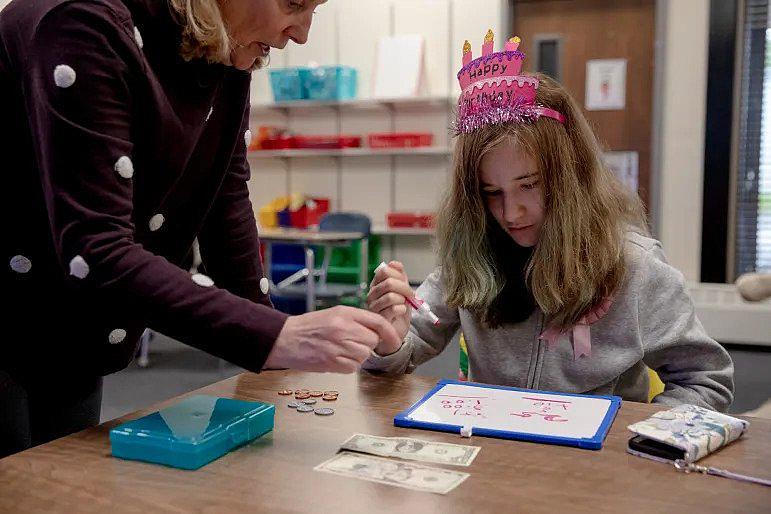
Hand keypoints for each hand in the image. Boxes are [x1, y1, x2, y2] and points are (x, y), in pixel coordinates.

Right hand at [264, 305, 400, 372]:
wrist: (285, 338)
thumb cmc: (310, 327)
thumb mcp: (334, 314)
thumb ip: (356, 320)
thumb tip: (379, 331)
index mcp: (346, 313)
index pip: (378, 322)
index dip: (390, 333)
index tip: (395, 341)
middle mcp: (344, 328)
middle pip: (372, 340)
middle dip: (366, 344)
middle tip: (351, 343)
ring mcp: (338, 345)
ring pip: (364, 355)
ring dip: (356, 356)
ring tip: (339, 350)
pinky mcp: (332, 361)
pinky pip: (353, 367)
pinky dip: (347, 366)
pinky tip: (335, 358)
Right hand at [366, 261, 411, 354]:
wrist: (396, 334)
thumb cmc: (398, 313)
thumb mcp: (402, 291)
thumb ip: (400, 277)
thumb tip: (395, 263)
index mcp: (376, 286)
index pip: (384, 271)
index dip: (398, 274)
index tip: (405, 282)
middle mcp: (372, 295)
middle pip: (388, 282)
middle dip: (404, 287)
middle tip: (410, 295)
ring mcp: (374, 308)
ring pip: (391, 295)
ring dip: (403, 300)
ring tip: (404, 305)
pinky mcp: (380, 320)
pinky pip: (394, 308)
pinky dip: (402, 309)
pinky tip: (401, 312)